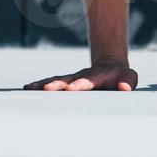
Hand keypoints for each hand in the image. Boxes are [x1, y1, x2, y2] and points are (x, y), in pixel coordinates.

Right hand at [23, 62, 137, 91]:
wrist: (110, 67)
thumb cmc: (122, 77)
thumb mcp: (129, 77)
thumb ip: (127, 82)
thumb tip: (123, 88)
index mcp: (96, 77)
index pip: (88, 81)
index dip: (80, 84)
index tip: (72, 88)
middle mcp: (80, 76)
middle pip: (67, 79)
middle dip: (57, 84)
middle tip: (46, 89)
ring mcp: (71, 78)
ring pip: (55, 80)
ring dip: (43, 85)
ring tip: (29, 89)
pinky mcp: (65, 82)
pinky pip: (50, 83)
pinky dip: (39, 85)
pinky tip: (27, 89)